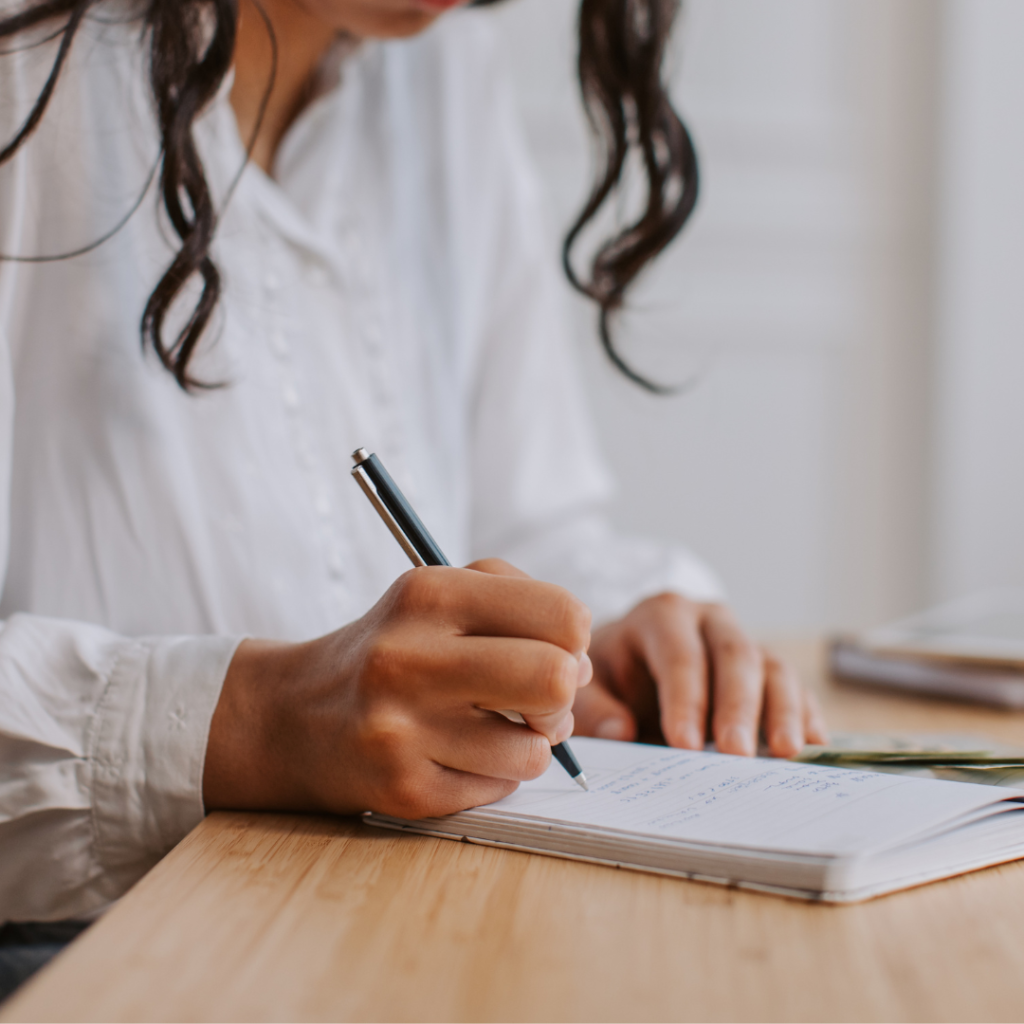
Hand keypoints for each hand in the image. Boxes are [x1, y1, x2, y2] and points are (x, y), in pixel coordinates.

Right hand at [203, 560, 592, 818]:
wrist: (294, 714)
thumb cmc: (391, 647)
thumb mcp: (439, 591)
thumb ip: (518, 600)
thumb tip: (582, 662)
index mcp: (429, 594)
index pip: (560, 614)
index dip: (574, 637)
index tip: (554, 647)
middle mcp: (410, 658)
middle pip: (555, 680)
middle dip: (563, 695)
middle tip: (541, 698)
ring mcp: (402, 730)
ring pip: (534, 750)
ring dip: (530, 743)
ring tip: (494, 728)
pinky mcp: (403, 789)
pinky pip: (499, 790)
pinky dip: (494, 775)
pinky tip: (457, 754)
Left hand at [572, 594, 826, 757]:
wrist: (631, 660)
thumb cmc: (610, 674)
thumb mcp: (589, 686)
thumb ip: (595, 709)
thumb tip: (621, 734)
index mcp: (662, 615)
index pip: (680, 654)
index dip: (686, 699)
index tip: (684, 745)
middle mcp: (710, 621)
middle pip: (735, 656)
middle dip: (738, 707)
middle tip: (736, 755)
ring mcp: (745, 641)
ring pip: (773, 668)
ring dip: (783, 711)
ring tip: (784, 753)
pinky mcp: (769, 669)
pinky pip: (796, 687)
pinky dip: (806, 715)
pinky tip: (812, 747)